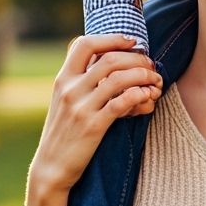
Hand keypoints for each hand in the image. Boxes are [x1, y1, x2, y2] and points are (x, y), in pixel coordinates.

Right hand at [29, 35, 161, 194]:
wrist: (50, 167)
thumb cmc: (64, 132)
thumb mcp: (65, 101)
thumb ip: (81, 81)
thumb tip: (112, 62)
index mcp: (63, 78)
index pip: (85, 44)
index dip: (112, 38)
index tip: (133, 41)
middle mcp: (70, 89)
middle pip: (110, 59)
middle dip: (137, 59)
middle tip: (151, 65)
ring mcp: (81, 107)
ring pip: (119, 79)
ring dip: (143, 76)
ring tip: (154, 82)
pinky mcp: (93, 126)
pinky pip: (121, 103)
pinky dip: (139, 96)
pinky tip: (148, 98)